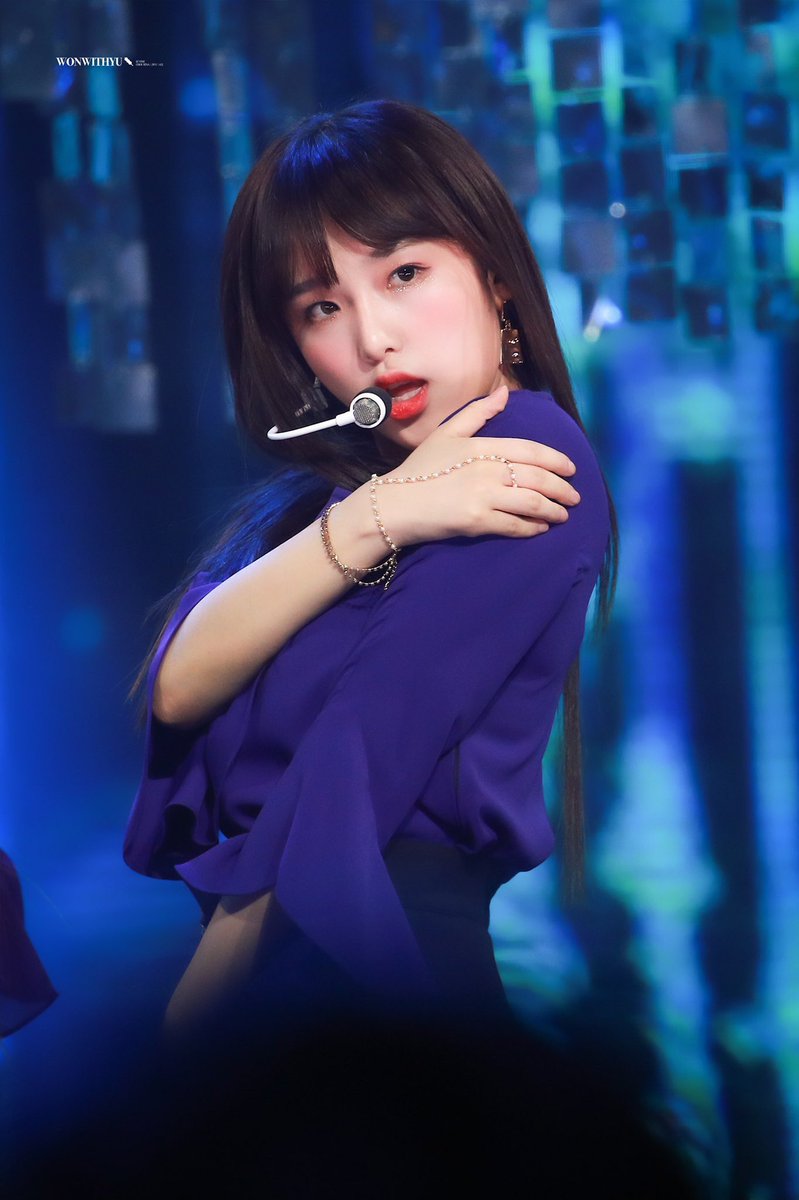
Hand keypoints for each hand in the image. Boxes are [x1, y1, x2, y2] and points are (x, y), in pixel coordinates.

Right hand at [373, 385, 580, 546]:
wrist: (394, 505)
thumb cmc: (418, 470)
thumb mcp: (447, 434)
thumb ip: (478, 413)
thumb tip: (504, 393)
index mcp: (481, 446)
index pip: (530, 450)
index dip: (555, 460)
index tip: (571, 469)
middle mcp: (485, 469)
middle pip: (537, 478)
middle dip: (562, 489)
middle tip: (574, 498)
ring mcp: (482, 496)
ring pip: (531, 502)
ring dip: (553, 510)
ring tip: (563, 516)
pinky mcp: (477, 521)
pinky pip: (514, 525)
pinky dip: (532, 528)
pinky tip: (541, 529)